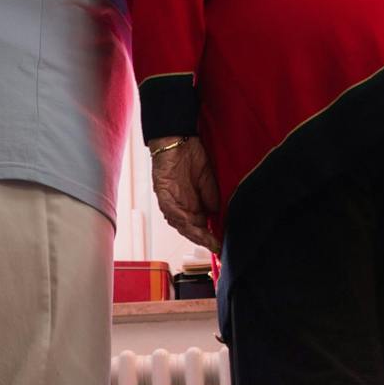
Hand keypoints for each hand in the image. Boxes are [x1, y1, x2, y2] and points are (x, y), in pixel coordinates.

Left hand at [151, 137, 221, 252]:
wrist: (178, 138)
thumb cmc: (192, 157)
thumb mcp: (209, 180)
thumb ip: (212, 198)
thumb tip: (218, 215)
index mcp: (192, 205)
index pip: (200, 227)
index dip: (209, 237)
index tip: (221, 246)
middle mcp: (180, 206)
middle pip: (190, 229)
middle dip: (202, 239)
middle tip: (216, 246)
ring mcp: (170, 200)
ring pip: (179, 222)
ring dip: (192, 231)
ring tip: (205, 239)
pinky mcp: (162, 192)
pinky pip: (169, 208)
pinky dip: (178, 216)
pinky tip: (188, 221)